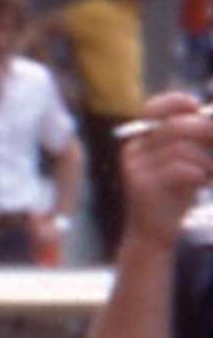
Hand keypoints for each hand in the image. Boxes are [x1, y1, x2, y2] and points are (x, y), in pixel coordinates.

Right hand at [119, 95, 212, 246]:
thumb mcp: (181, 162)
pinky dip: (197, 173)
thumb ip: (190, 140)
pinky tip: (203, 182)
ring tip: (210, 172)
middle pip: (174, 127)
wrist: (152, 235)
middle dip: (204, 132)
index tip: (197, 108)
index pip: (153, 109)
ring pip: (180, 149)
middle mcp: (132, 151)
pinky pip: (178, 168)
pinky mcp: (141, 186)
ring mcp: (134, 169)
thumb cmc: (171, 196)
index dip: (177, 103)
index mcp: (138, 142)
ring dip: (204, 159)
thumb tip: (209, 119)